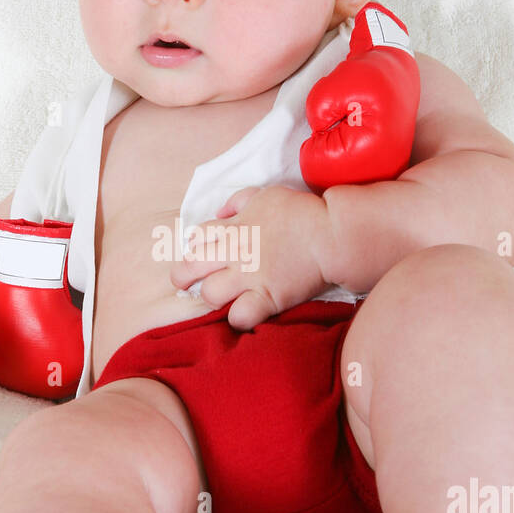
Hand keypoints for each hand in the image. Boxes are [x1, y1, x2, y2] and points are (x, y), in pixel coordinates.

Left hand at [170, 184, 330, 329]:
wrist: (331, 233)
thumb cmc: (302, 212)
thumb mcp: (266, 194)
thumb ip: (239, 201)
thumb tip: (221, 212)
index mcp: (233, 227)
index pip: (196, 238)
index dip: (193, 248)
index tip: (200, 256)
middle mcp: (235, 252)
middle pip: (189, 267)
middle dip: (182, 277)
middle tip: (187, 284)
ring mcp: (249, 277)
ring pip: (210, 294)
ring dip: (213, 298)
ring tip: (223, 299)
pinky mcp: (267, 297)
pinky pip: (239, 316)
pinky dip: (239, 318)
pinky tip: (245, 314)